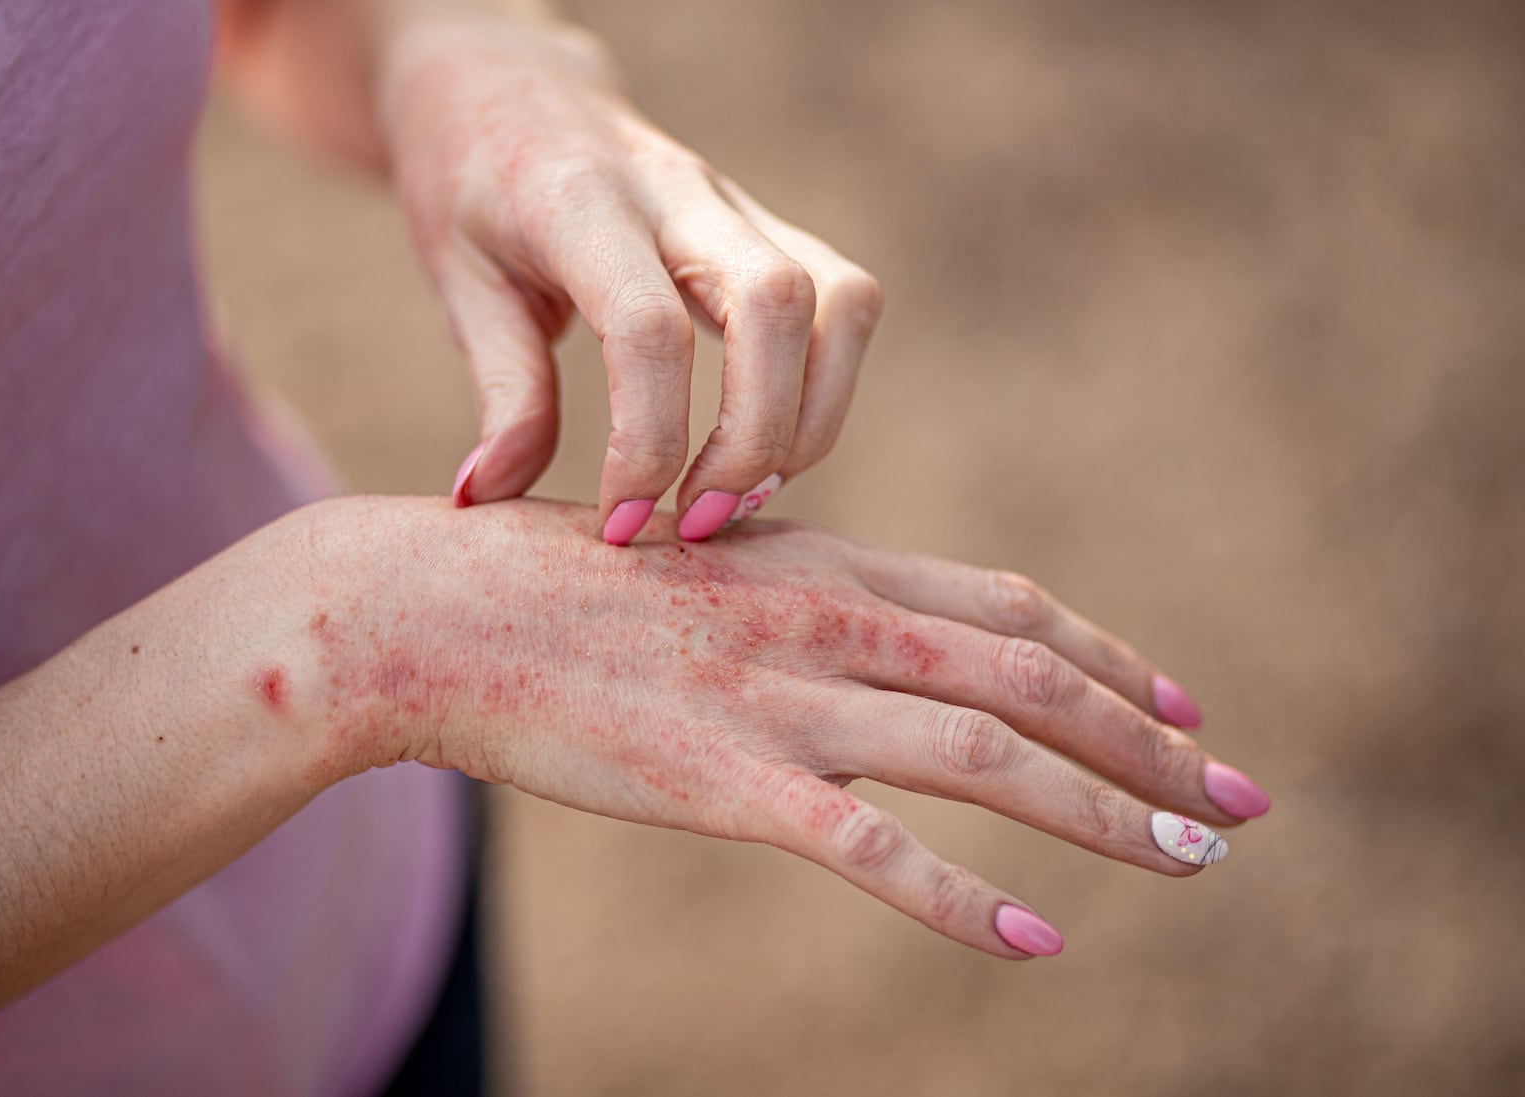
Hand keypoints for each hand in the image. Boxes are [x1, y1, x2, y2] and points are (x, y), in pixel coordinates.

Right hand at [297, 497, 1268, 957]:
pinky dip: (962, 898)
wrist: (441, 612)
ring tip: (1193, 860)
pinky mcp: (725, 782)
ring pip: (984, 752)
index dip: (1114, 660)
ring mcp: (781, 701)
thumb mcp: (710, 567)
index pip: (1012, 610)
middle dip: (1151, 741)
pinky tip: (1036, 940)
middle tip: (1243, 800)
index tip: (1188, 706)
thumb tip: (871, 632)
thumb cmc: (568, 588)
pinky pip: (870, 849)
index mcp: (827, 567)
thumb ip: (798, 596)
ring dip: (1103, 808)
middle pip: (1032, 679)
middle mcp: (828, 622)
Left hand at [376, 18, 881, 541]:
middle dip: (755, 440)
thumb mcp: (460, 279)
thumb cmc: (474, 184)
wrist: (515, 84)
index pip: (647, 329)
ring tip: (744, 493)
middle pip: (776, 306)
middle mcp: (678, 191)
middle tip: (698, 524)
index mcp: (579, 202)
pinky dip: (827, 389)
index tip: (620, 522)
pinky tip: (767, 443)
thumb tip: (488, 498)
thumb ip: (499, 387)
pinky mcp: (774, 227)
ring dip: (812, 420)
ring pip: (840, 302)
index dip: (647, 443)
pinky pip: (846, 304)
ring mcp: (738, 204)